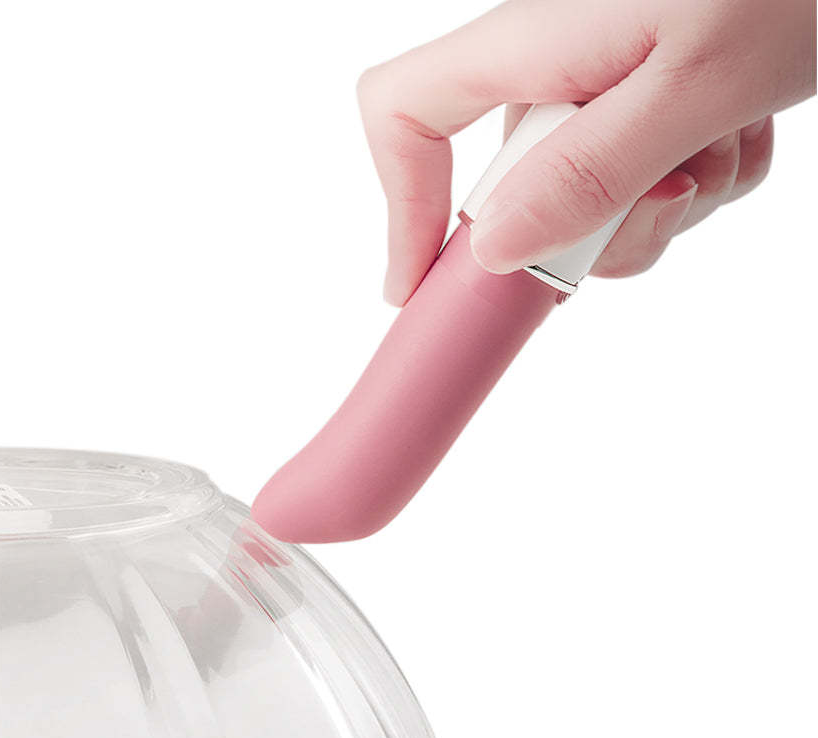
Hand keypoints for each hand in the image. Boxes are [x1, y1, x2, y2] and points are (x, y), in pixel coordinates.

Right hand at [357, 0, 816, 303]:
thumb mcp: (698, 82)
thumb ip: (590, 170)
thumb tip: (495, 247)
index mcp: (534, 46)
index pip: (405, 116)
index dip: (399, 207)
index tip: (422, 286)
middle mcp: (553, 69)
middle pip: (516, 195)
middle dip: (592, 230)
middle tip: (668, 196)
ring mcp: (601, 86)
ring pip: (592, 202)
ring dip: (668, 203)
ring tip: (728, 137)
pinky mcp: (647, 98)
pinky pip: (652, 179)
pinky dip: (703, 176)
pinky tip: (743, 125)